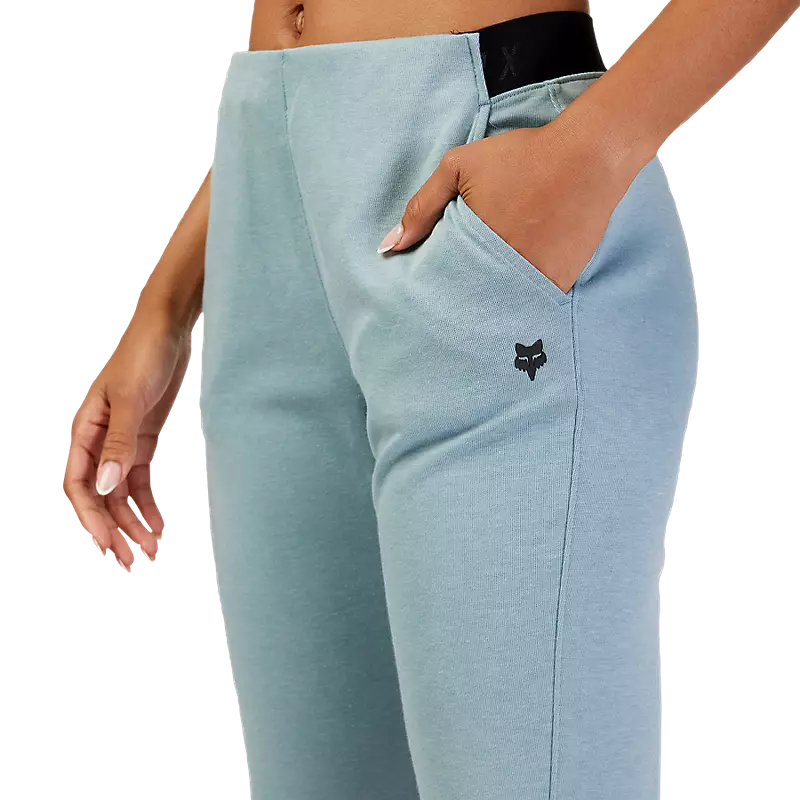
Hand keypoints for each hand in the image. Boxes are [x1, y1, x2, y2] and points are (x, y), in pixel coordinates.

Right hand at [63, 306, 191, 570]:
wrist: (169, 330)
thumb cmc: (143, 355)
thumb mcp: (132, 399)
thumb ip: (121, 444)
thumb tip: (107, 487)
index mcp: (84, 430)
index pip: (78, 485)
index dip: (90, 518)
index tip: (107, 545)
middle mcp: (99, 440)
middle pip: (100, 496)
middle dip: (115, 530)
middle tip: (133, 563)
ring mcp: (122, 441)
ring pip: (121, 493)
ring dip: (134, 522)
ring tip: (153, 552)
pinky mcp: (144, 439)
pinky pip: (141, 480)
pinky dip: (149, 503)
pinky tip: (161, 525)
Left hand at [377, 116, 629, 293]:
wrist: (589, 158)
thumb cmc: (521, 157)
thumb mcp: (459, 167)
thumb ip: (422, 206)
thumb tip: (390, 246)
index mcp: (471, 247)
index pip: (440, 285)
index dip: (433, 291)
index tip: (425, 297)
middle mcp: (501, 270)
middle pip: (468, 303)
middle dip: (458, 305)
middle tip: (447, 313)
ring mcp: (532, 281)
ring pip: (500, 309)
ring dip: (488, 308)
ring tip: (479, 308)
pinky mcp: (559, 285)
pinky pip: (531, 306)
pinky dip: (520, 305)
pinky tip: (510, 301)